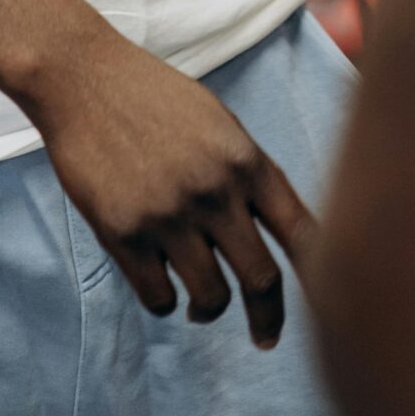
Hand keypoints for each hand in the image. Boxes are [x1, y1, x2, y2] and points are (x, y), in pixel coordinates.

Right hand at [31, 29, 315, 347]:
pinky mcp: (123, 234)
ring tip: (200, 306)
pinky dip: (164, 300)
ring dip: (208, 310)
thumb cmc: (153, 96)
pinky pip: (158, 298)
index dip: (322, 277)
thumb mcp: (217, 122)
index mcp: (245, 159)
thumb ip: (246, 173)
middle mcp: (214, 190)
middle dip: (269, 319)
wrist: (82, 78)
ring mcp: (168, 215)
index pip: (303, 232)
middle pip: (262, 280)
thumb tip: (275, 232)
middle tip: (266, 338)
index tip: (331, 307)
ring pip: (210, 298)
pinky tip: (161, 282)